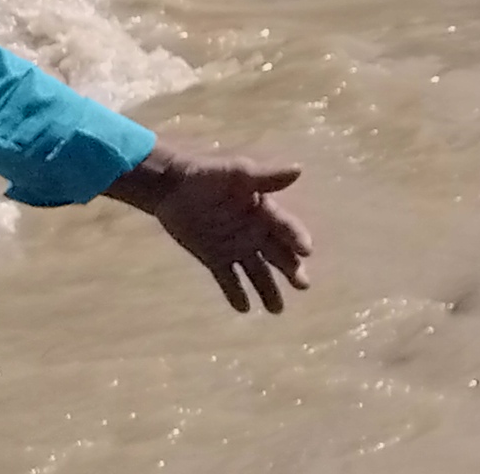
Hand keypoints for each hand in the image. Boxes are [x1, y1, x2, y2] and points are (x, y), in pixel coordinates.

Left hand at [105, 148, 312, 313]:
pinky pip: (228, 279)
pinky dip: (236, 293)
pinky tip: (244, 308)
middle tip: (303, 285)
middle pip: (278, 255)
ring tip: (276, 310)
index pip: (286, 227)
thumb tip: (298, 170)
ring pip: (257, 272)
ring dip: (267, 289)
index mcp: (265, 211)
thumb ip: (266, 176)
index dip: (297, 238)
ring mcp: (236, 247)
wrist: (173, 187)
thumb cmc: (208, 175)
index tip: (306, 252)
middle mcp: (256, 233)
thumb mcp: (238, 172)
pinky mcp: (215, 258)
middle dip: (291, 270)